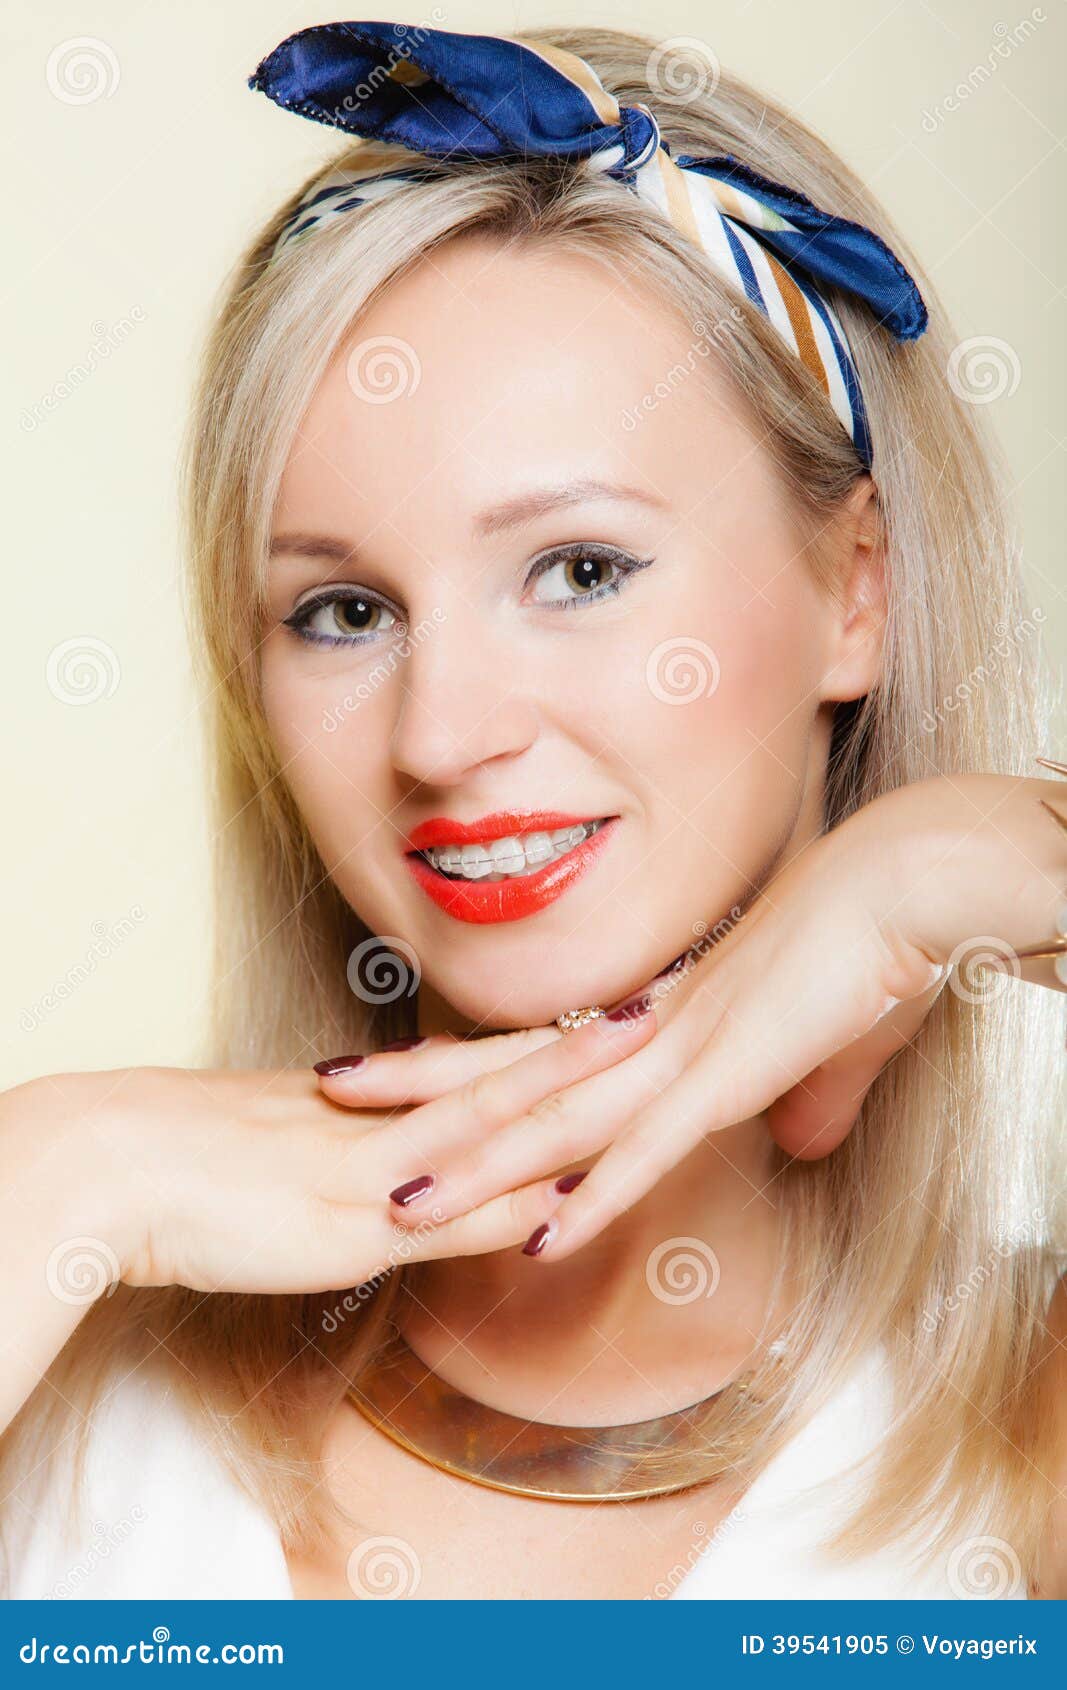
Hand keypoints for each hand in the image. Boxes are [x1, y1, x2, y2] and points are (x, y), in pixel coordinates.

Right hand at [6, 1024, 653, 1295]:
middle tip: (666, 1005)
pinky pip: (445, 1212)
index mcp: (377, 1096)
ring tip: (651, 1074)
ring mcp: (377, 1164)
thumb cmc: (191, 1153)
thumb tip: (413, 1142)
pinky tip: (564, 1204)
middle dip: (590, 1046)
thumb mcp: (293, 1137)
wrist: (116, 1165)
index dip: (554, 1035)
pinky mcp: (349, 1221)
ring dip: (575, 1104)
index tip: (613, 1008)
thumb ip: (360, 1138)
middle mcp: (389, 1119)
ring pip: (495, 1127)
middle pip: (507, 1071)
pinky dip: (505, 1205)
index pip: (484, 1056)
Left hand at [315, 771, 1066, 1259]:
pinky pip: (643, 1150)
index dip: (454, 1064)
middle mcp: (642, 1036)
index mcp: (650, 1020)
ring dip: (474, 1171)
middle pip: (507, 1073)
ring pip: (551, 1122)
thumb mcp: (817, 1040)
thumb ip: (801, 1097)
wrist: (898, 887)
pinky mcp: (726, 1079)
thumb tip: (802, 1144)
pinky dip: (589, 1196)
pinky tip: (538, 1237)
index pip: (530, 1049)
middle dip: (414, 1098)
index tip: (388, 1074)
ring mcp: (676, 1058)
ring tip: (395, 1209)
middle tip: (327, 1101)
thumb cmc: (861, 947)